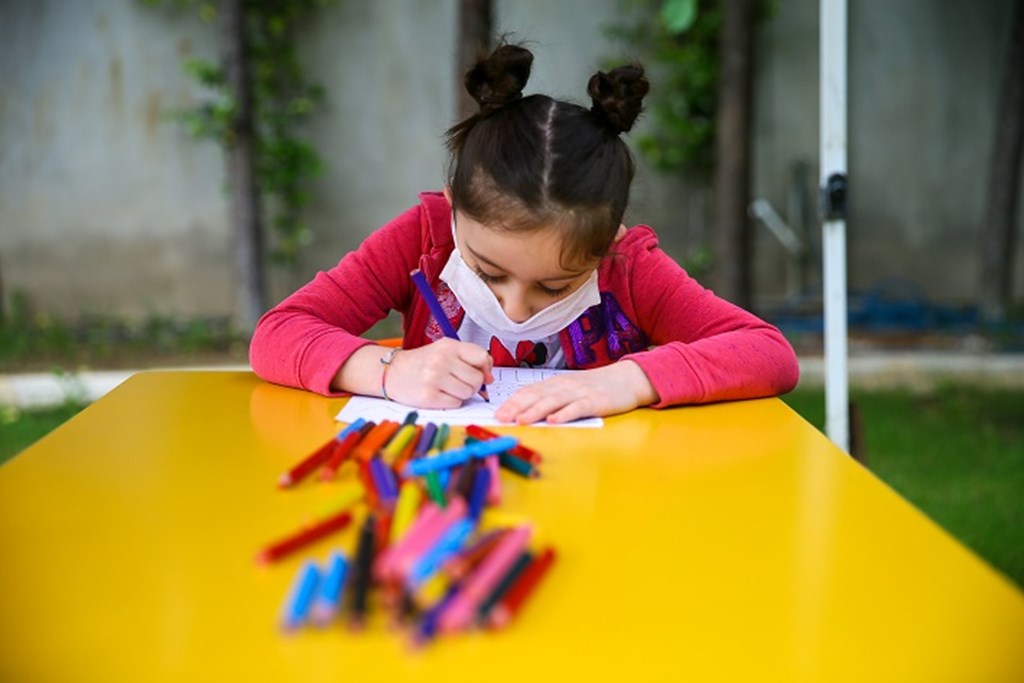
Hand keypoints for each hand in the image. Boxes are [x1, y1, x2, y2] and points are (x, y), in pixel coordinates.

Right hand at [381, 339, 492, 408]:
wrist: (393, 372)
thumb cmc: (424, 362)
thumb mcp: (446, 350)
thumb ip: (470, 358)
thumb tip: (489, 378)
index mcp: (449, 346)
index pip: (482, 357)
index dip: (485, 369)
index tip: (482, 374)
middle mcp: (441, 360)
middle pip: (477, 379)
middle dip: (472, 384)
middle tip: (458, 381)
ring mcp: (434, 378)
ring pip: (468, 393)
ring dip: (462, 394)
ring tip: (447, 387)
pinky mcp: (428, 396)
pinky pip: (456, 403)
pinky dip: (452, 401)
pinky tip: (440, 394)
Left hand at [494, 360, 658, 423]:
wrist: (627, 379)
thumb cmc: (596, 387)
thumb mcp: (570, 389)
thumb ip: (551, 397)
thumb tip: (525, 410)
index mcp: (556, 383)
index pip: (529, 390)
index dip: (512, 402)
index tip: (497, 413)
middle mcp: (565, 386)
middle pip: (537, 395)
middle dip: (517, 407)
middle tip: (501, 418)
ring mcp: (580, 393)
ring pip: (553, 401)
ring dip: (536, 410)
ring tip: (521, 419)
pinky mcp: (596, 401)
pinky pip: (578, 408)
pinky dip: (565, 414)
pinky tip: (554, 420)